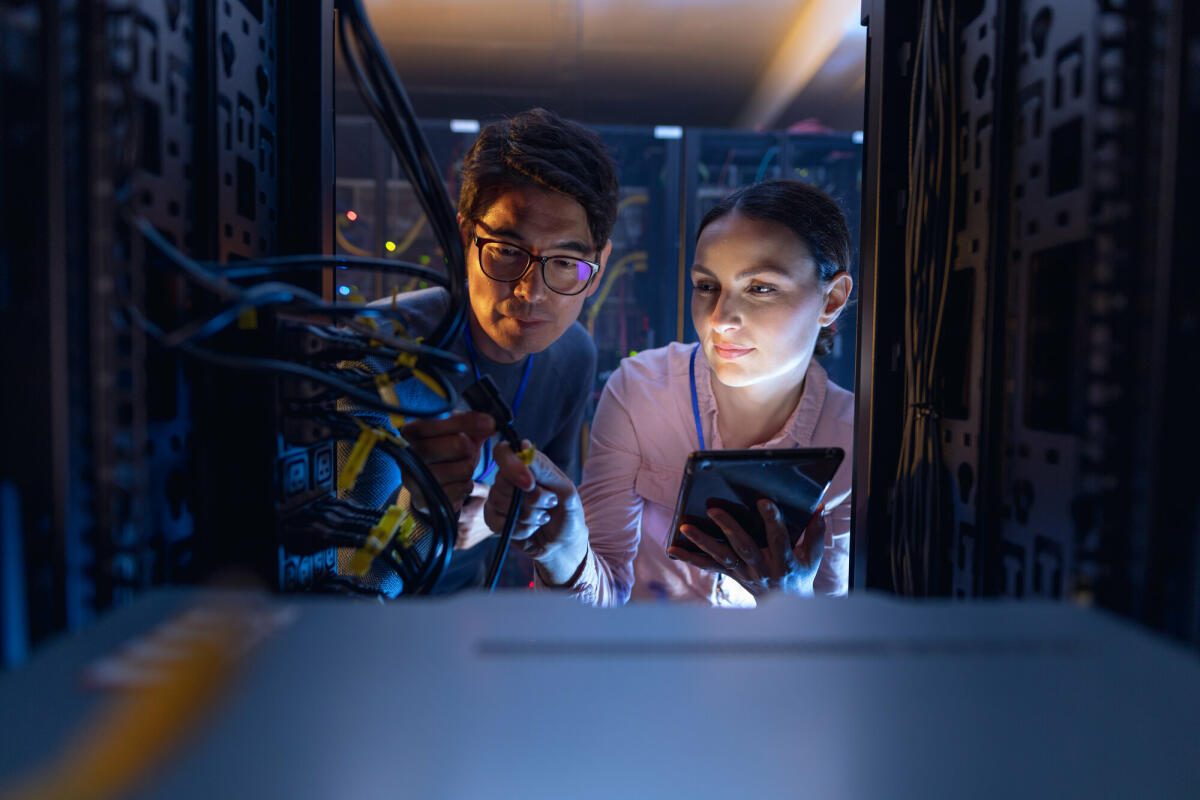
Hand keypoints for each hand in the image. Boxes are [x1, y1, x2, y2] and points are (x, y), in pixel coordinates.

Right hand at [400, 412, 494, 510]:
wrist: (427, 482)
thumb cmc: (442, 450)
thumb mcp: (454, 431)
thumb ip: (471, 425)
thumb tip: (490, 424)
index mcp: (412, 430)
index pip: (442, 423)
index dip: (468, 422)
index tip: (490, 423)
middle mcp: (408, 453)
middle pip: (458, 444)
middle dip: (470, 448)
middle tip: (466, 450)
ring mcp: (413, 477)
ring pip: (464, 469)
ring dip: (468, 468)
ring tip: (458, 467)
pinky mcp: (423, 498)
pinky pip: (461, 489)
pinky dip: (464, 486)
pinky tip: (455, 482)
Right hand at [485, 441, 588, 585]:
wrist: (564, 543)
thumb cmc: (567, 512)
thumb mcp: (566, 490)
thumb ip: (545, 469)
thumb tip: (523, 446)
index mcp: (526, 464)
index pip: (503, 452)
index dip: (512, 466)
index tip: (531, 484)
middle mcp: (508, 478)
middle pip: (503, 482)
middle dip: (532, 499)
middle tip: (550, 503)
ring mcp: (498, 499)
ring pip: (502, 503)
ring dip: (529, 516)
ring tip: (542, 517)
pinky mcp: (494, 520)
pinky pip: (499, 523)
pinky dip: (521, 529)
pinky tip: (532, 528)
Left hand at [668, 500, 825, 597]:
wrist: (785, 605)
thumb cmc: (800, 574)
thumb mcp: (813, 556)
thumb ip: (816, 532)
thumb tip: (820, 507)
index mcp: (784, 561)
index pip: (779, 538)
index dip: (772, 520)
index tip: (764, 502)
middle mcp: (761, 568)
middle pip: (743, 547)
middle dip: (728, 528)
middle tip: (713, 510)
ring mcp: (743, 573)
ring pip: (721, 557)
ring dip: (702, 542)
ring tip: (685, 527)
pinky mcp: (731, 574)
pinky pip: (708, 566)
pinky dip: (689, 557)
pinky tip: (673, 548)